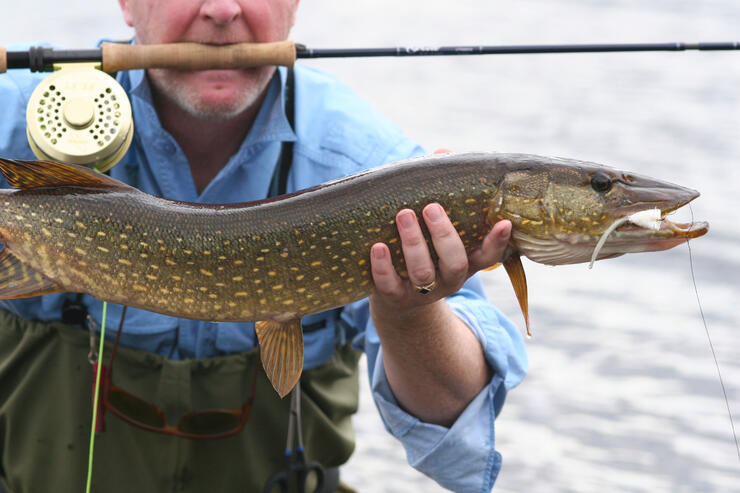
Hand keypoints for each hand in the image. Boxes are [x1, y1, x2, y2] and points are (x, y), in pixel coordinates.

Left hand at [369, 203, 511, 316]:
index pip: (489, 256)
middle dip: (444, 235)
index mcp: (466, 262)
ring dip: (413, 243)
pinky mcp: (396, 298)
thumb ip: (444, 194)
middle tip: (431, 207)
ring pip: (422, 273)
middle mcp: (449, 280)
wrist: (398, 299)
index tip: (503, 223)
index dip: (497, 242)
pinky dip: (383, 266)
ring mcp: (423, 292)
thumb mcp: (437, 231)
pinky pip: (389, 285)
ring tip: (404, 215)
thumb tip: (443, 152)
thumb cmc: (423, 251)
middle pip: (455, 263)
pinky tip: (378, 246)